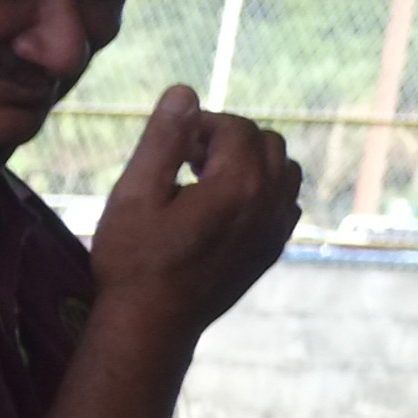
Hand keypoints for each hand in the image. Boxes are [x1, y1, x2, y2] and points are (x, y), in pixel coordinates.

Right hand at [91, 86, 300, 344]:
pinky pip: (285, 203)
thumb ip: (163, 140)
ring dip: (250, 164)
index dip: (199, 126)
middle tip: (185, 162)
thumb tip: (184, 92)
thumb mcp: (134, 195)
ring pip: (283, 170)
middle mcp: (268, 201)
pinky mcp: (271, 249)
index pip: (234, 126)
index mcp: (237, 183)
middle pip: (266, 142)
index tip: (168, 146)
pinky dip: (262, 192)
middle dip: (228, 140)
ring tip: (207, 182)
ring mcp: (274, 228)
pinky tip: (223, 209)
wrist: (150, 325)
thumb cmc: (133, 261)